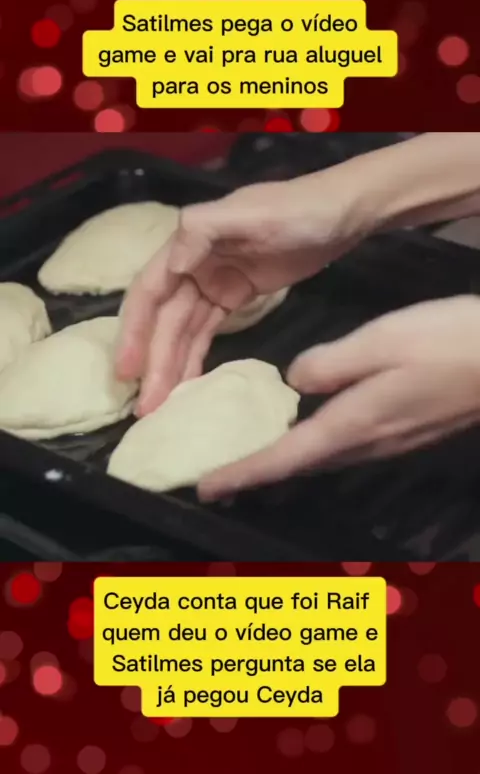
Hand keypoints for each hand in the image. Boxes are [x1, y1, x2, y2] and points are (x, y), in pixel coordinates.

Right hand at [116, 173, 367, 415]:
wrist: (345, 212)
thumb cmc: (300, 209)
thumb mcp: (252, 213)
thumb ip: (205, 230)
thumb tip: (171, 266)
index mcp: (190, 243)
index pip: (149, 291)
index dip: (134, 331)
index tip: (126, 370)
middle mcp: (193, 264)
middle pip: (165, 320)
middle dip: (154, 362)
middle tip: (147, 408)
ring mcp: (215, 282)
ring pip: (183, 331)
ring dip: (170, 366)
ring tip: (160, 407)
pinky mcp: (236, 296)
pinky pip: (207, 332)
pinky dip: (195, 357)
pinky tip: (188, 384)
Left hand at [198, 296, 479, 499]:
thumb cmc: (447, 344)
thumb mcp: (382, 341)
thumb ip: (330, 363)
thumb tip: (293, 381)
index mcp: (353, 423)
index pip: (285, 457)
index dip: (243, 474)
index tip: (204, 488)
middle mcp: (368, 443)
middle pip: (301, 467)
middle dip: (258, 475)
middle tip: (220, 477)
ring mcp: (390, 442)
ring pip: (324, 460)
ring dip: (285, 464)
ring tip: (254, 458)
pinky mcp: (406, 433)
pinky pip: (346, 448)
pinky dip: (314, 448)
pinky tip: (310, 431)